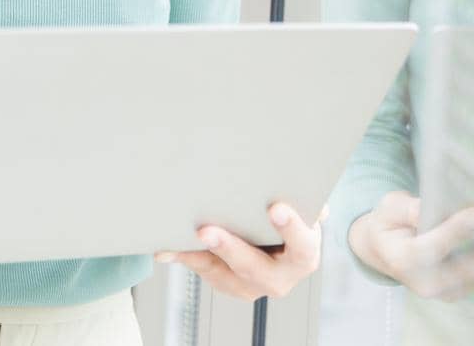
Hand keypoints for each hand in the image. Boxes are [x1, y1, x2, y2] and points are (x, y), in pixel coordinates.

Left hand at [152, 202, 327, 300]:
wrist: (280, 236)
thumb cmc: (293, 212)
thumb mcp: (305, 205)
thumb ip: (307, 198)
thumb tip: (307, 187)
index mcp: (304, 255)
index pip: (303, 246)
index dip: (291, 229)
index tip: (275, 207)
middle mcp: (280, 278)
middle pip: (254, 268)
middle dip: (229, 249)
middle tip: (206, 231)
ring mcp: (252, 287)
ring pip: (223, 275)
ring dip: (199, 256)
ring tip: (177, 239)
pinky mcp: (228, 285)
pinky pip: (204, 271)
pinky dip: (185, 257)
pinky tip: (165, 247)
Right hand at [347, 191, 473, 300]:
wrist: (386, 251)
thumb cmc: (388, 223)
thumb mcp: (387, 208)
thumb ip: (406, 209)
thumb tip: (428, 207)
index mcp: (406, 260)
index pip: (431, 248)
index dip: (454, 231)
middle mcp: (429, 283)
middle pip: (471, 267)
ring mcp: (449, 289)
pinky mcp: (464, 288)